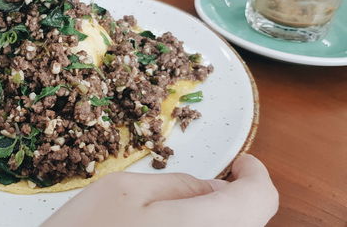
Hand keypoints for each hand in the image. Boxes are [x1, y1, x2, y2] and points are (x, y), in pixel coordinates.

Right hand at [42, 154, 277, 226]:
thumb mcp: (125, 191)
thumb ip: (176, 183)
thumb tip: (210, 187)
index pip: (259, 199)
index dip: (255, 174)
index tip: (242, 163)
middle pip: (249, 220)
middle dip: (235, 196)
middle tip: (211, 181)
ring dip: (220, 215)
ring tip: (185, 206)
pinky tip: (174, 226)